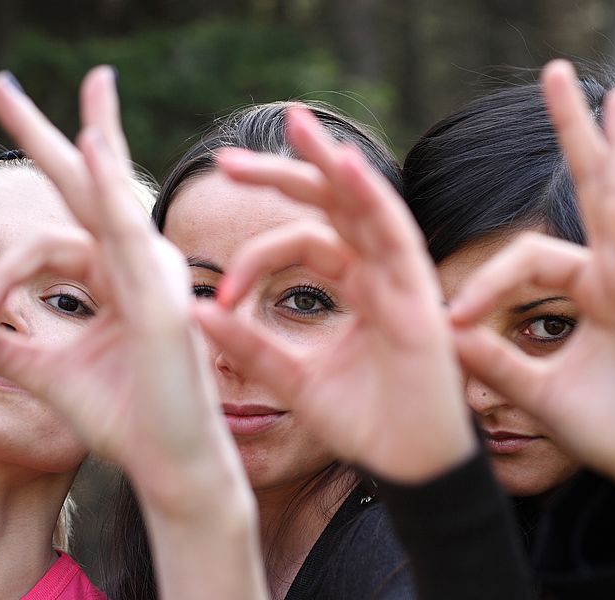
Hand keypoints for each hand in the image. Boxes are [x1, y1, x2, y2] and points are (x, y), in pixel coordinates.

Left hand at [0, 66, 265, 598]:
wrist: (169, 463)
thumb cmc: (124, 419)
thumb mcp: (46, 374)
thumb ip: (1, 344)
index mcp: (114, 281)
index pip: (52, 241)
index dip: (3, 268)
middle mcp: (138, 268)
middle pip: (88, 189)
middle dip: (51, 135)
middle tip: (6, 85)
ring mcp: (157, 279)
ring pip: (112, 202)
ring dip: (88, 142)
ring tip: (76, 87)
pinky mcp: (164, 302)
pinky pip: (133, 239)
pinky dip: (113, 194)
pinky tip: (95, 149)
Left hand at [195, 106, 475, 483]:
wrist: (411, 467)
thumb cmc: (364, 423)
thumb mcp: (294, 380)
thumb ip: (251, 347)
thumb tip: (195, 313)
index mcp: (354, 285)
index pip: (302, 240)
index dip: (255, 256)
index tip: (221, 293)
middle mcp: (377, 271)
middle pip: (330, 205)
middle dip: (285, 174)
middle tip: (228, 159)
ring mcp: (401, 277)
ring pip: (364, 204)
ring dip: (330, 163)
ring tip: (294, 123)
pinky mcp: (419, 293)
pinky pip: (396, 234)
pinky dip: (372, 198)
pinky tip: (343, 165)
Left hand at [448, 60, 614, 548]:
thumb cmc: (603, 428)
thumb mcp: (535, 390)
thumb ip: (493, 361)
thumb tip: (440, 334)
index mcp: (583, 287)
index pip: (526, 257)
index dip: (486, 281)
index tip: (452, 318)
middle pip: (589, 191)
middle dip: (573, 134)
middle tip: (554, 73)